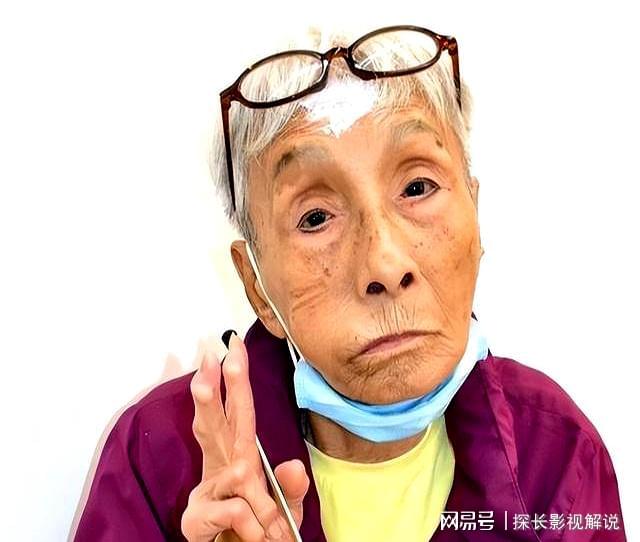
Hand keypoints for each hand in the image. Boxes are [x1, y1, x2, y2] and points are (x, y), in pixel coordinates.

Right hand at [181, 333, 309, 541]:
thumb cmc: (260, 529)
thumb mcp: (285, 507)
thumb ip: (290, 488)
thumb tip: (293, 466)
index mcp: (238, 457)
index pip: (239, 412)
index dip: (236, 380)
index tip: (234, 346)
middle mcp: (220, 468)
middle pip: (215, 424)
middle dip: (213, 391)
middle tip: (210, 360)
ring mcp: (205, 492)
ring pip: (232, 470)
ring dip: (258, 492)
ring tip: (268, 517)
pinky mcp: (196, 519)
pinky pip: (236, 509)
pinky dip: (256, 524)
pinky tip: (257, 534)